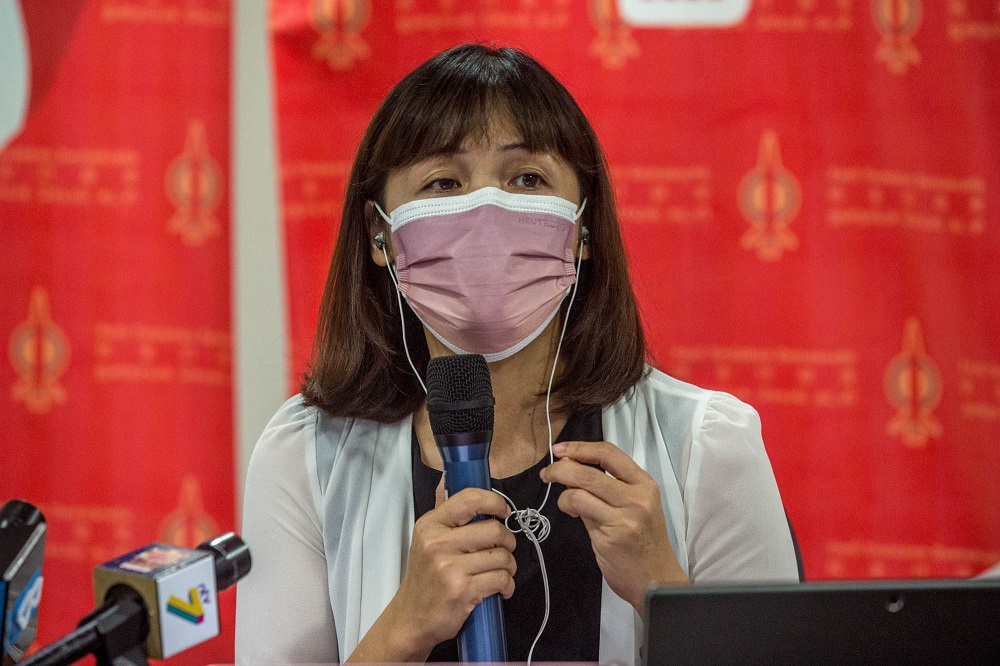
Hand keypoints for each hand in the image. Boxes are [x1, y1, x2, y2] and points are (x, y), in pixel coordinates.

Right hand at [347, 484, 515, 662]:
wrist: (410, 619)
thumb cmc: (425, 580)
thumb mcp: (427, 541)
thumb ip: (448, 517)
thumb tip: (465, 490)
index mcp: (430, 525)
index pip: (470, 499)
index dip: (495, 501)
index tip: (503, 511)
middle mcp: (438, 543)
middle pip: (494, 529)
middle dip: (508, 541)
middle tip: (503, 549)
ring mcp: (449, 568)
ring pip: (502, 556)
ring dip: (509, 566)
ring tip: (501, 572)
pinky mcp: (462, 590)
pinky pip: (501, 579)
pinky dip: (507, 585)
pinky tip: (500, 588)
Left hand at [540, 440, 688, 611]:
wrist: (656, 581)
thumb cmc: (643, 543)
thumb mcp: (636, 507)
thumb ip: (609, 487)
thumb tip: (573, 469)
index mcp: (645, 484)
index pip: (609, 453)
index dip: (580, 448)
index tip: (560, 450)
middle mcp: (637, 497)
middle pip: (589, 471)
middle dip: (561, 468)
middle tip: (547, 473)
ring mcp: (625, 516)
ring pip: (580, 490)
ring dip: (562, 492)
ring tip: (564, 502)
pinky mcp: (611, 535)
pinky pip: (580, 511)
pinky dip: (568, 508)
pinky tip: (573, 514)